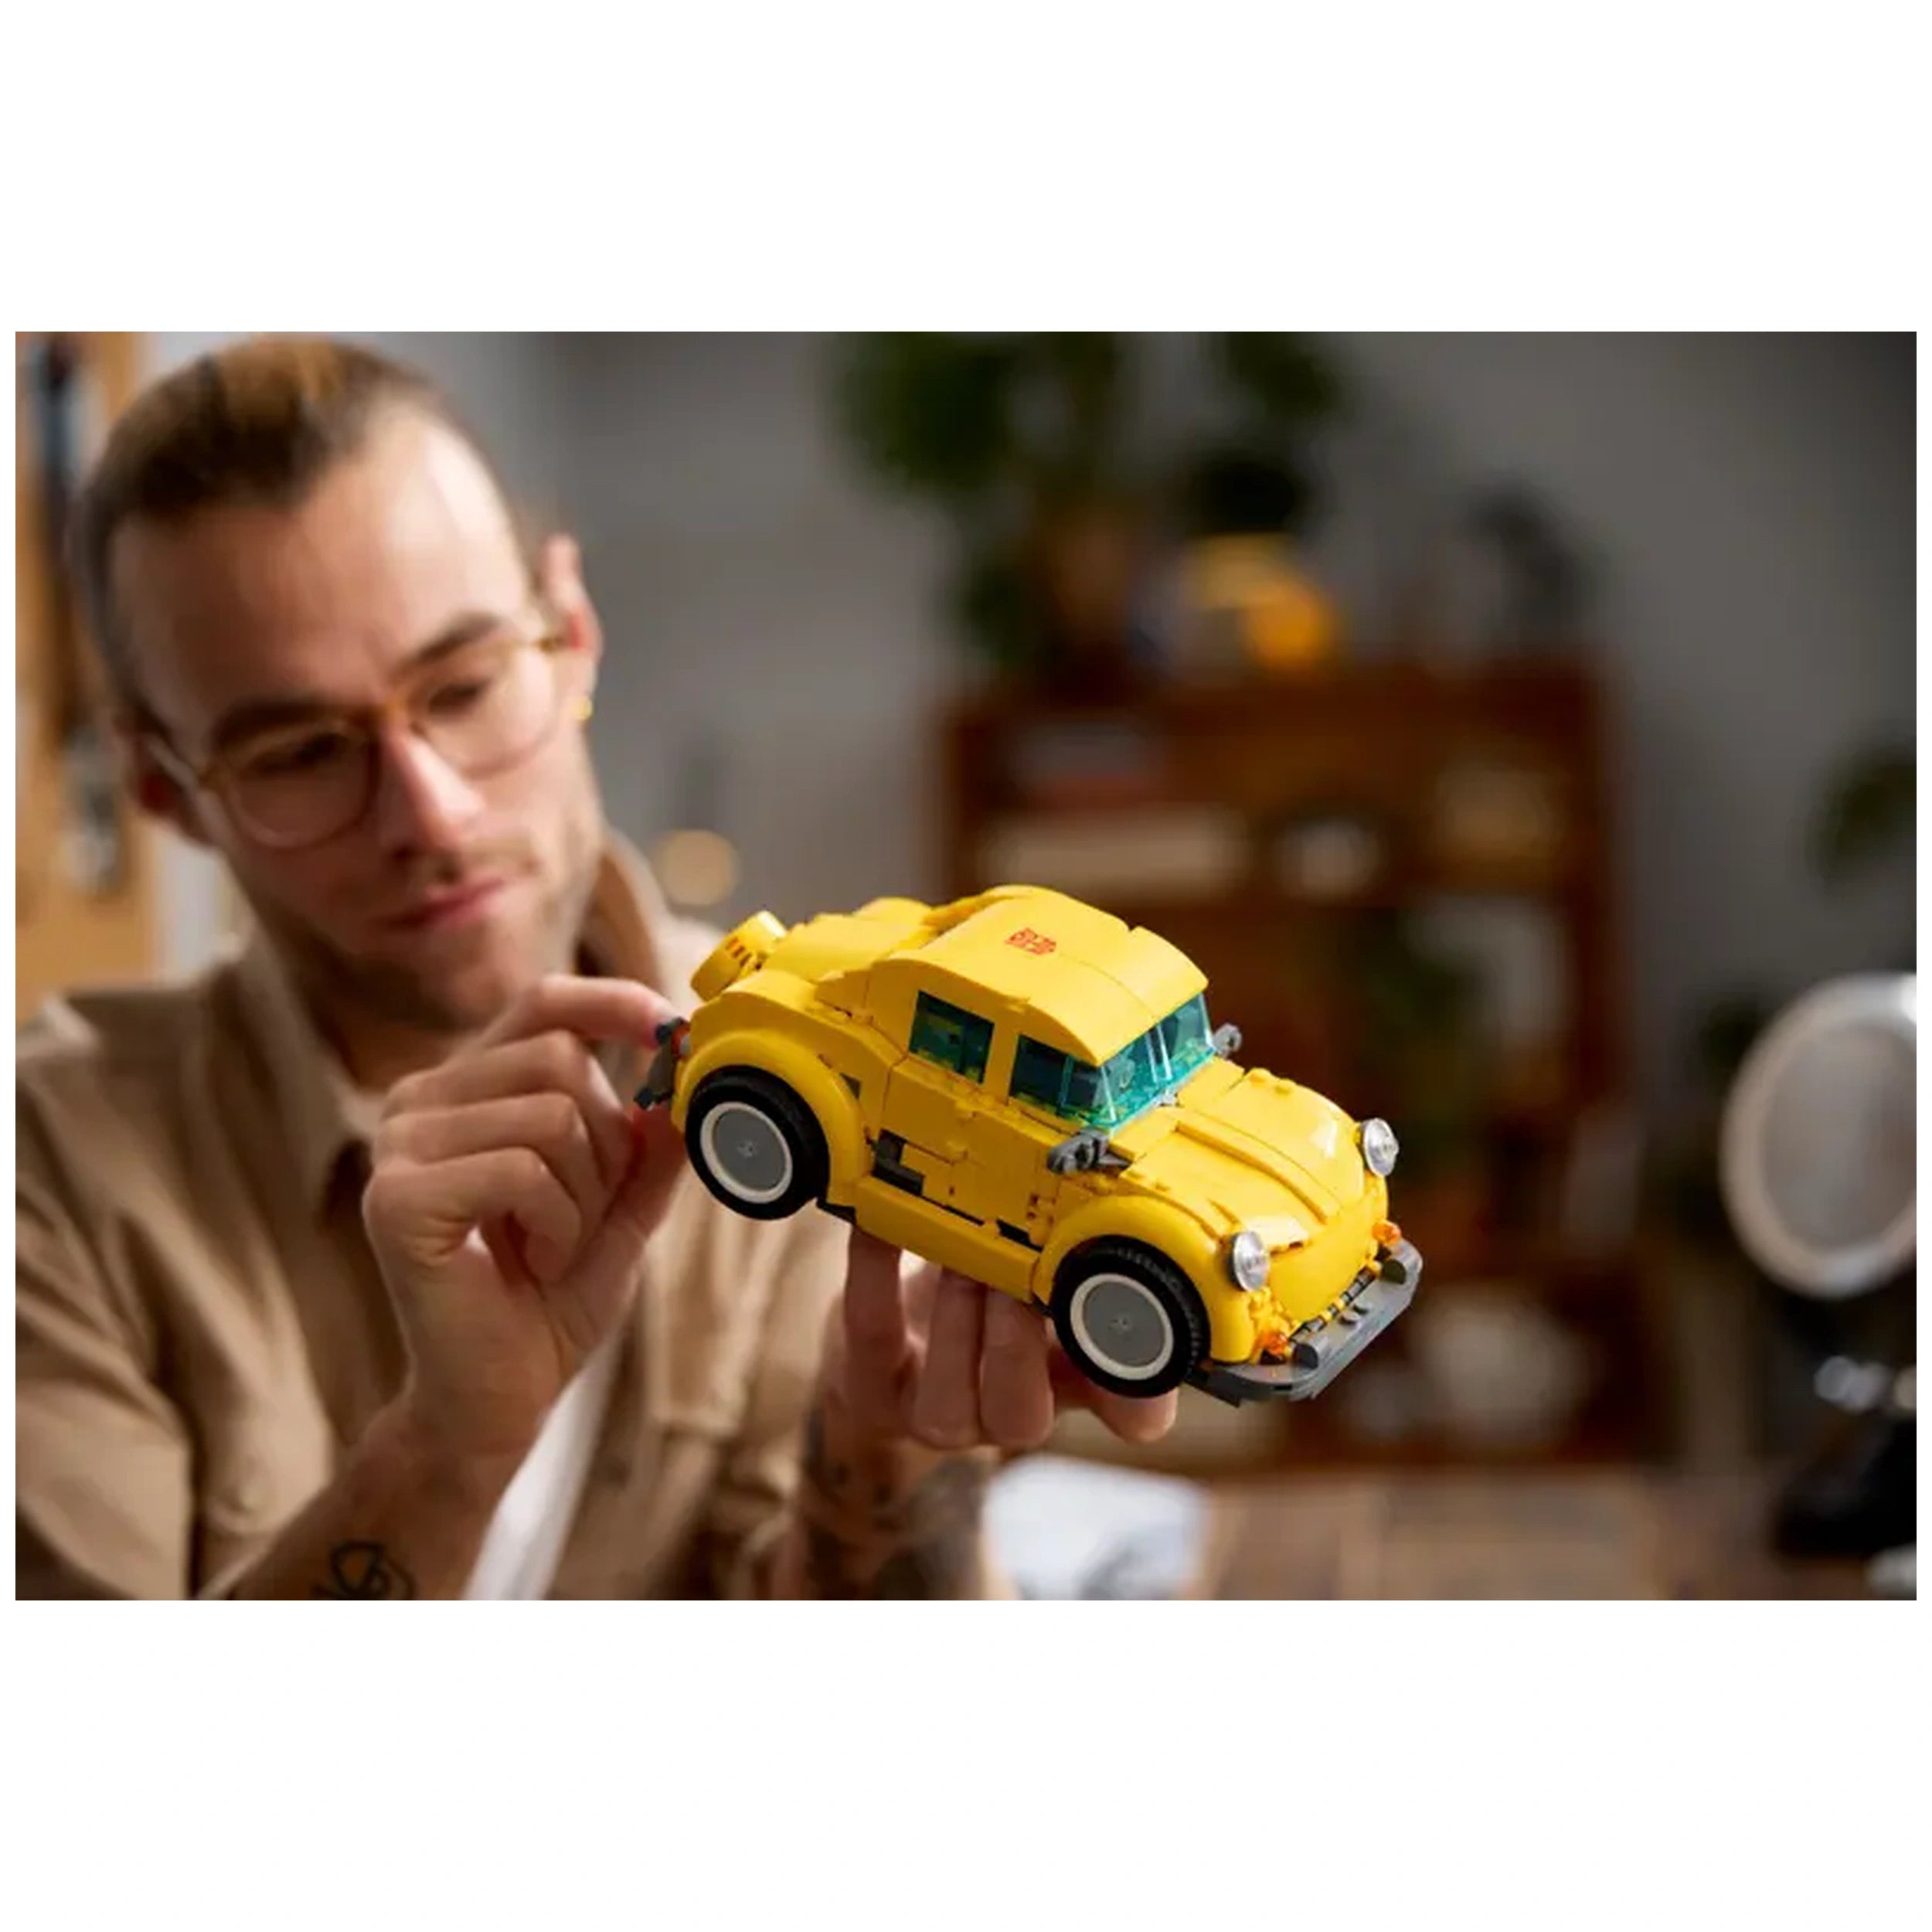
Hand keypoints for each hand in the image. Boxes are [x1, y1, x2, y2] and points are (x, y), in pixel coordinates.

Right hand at [362, 975, 684, 1474]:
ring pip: (550, 1115)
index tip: (670, 1027)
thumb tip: (688, 1069)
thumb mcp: (623, 1208)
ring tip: (549, 1248)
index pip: (541, 1003)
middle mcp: (418, 1101)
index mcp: (465, 1088)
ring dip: (581, 1196)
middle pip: (558, 1059)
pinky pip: (522, 1170)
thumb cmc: (549, 1301)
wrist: (495, 1400)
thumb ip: (652, 1143)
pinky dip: (554, 1224)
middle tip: (583, 1217)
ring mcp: (398, 1146)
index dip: (612, 1003)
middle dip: (605, 1145)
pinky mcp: (396, 1198)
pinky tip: (531, 1265)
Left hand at [821, 1229, 1180, 1459]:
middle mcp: (1009, 1414)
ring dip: (959, 1313)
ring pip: (948, 1398)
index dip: (1143, 1388)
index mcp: (1074, 1386)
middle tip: (1020, 1267)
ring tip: (962, 1246)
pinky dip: (876, 1270)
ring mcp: (937, 1413)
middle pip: (1023, 1415)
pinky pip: (873, 1330)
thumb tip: (1116, 1186)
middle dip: (1018, 1339)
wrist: (896, 1334)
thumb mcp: (1050, 1278)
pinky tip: (882, 1221)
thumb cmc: (994, 1294)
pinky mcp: (870, 1385)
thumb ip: (1086, 1252)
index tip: (1141, 1325)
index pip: (1134, 1417)